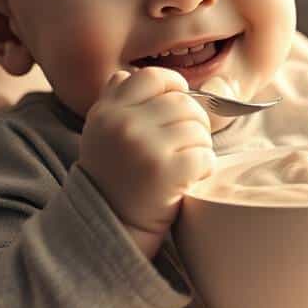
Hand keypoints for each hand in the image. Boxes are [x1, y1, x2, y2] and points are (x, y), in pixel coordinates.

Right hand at [79, 67, 213, 257]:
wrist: (108, 229)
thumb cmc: (114, 180)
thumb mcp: (102, 133)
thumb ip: (120, 101)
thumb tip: (150, 77)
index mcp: (107, 111)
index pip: (152, 77)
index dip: (174, 86)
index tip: (179, 105)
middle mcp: (123, 123)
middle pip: (182, 103)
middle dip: (193, 123)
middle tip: (185, 147)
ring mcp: (143, 146)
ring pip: (197, 128)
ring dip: (200, 147)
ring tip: (184, 165)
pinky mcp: (164, 171)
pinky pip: (205, 155)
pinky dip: (205, 168)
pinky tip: (189, 178)